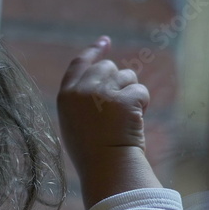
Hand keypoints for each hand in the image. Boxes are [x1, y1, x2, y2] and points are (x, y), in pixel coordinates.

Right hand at [56, 36, 160, 209]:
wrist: (105, 167)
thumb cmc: (91, 152)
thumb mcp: (75, 123)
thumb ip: (81, 100)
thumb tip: (104, 79)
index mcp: (66, 97)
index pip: (79, 63)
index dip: (93, 51)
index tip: (104, 41)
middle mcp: (82, 90)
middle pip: (107, 67)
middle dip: (118, 81)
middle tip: (120, 105)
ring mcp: (103, 93)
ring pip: (127, 76)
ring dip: (131, 93)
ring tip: (124, 118)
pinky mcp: (124, 99)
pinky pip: (140, 91)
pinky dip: (142, 104)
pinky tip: (135, 120)